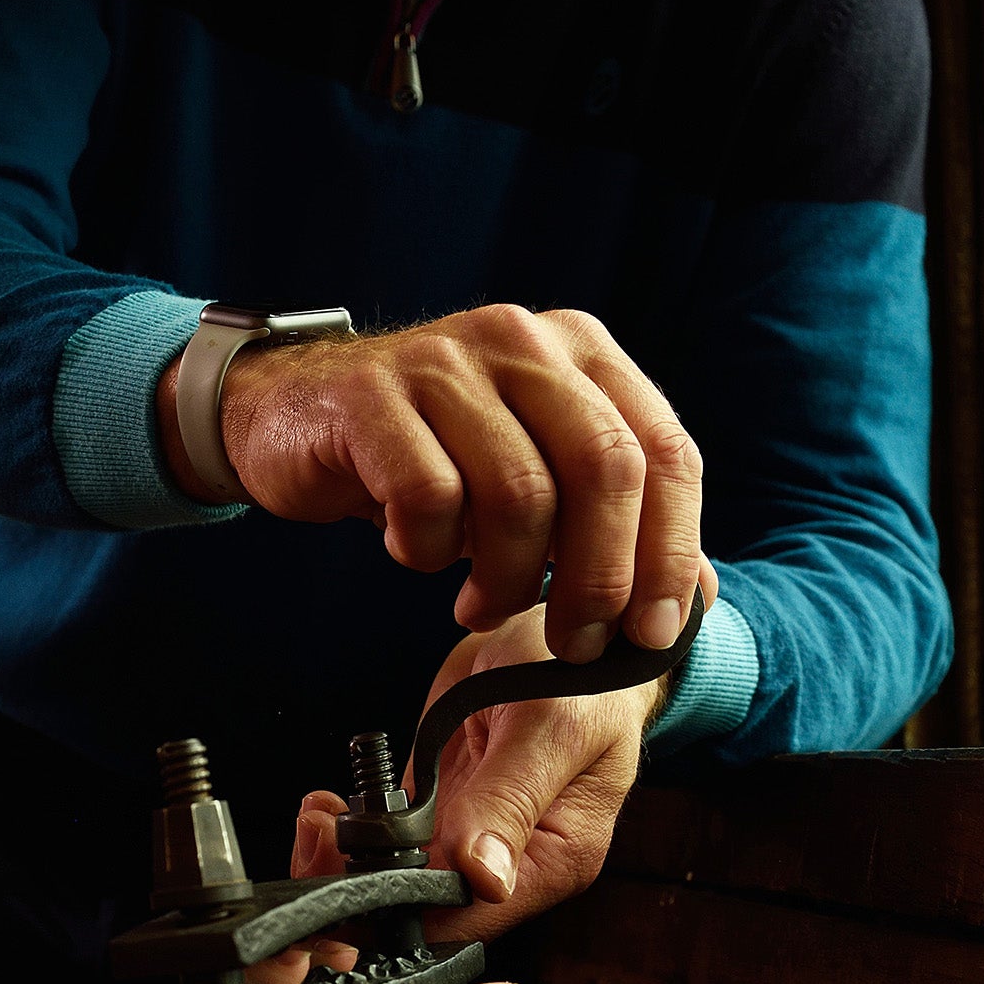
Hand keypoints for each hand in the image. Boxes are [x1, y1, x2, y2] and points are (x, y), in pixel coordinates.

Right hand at [158, 306, 702, 659]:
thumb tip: (697, 597)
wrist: (286, 413)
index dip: (670, 552)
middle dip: (599, 578)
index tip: (649, 632)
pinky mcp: (371, 396)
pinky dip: (428, 549)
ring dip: (508, 579)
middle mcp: (520, 340)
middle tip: (572, 643)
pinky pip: (428, 496)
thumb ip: (606, 516)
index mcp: (579, 349)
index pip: (664, 451)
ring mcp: (444, 361)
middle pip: (603, 468)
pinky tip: (413, 552)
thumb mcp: (528, 467)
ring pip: (519, 493)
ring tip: (479, 604)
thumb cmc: (424, 455)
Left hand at [289, 584, 711, 941]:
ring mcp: (469, 840)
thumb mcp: (552, 725)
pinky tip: (329, 803)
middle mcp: (510, 865)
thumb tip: (484, 876)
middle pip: (423, 913)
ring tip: (320, 814)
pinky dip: (347, 832)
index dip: (404, 910)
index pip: (470, 920)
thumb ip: (511, 798)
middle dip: (358, 887)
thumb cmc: (583, 677)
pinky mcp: (437, 813)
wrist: (566, 635)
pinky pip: (384, 845)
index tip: (356, 874)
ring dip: (343, 860)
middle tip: (321, 835)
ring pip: (394, 883)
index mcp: (552, 860)